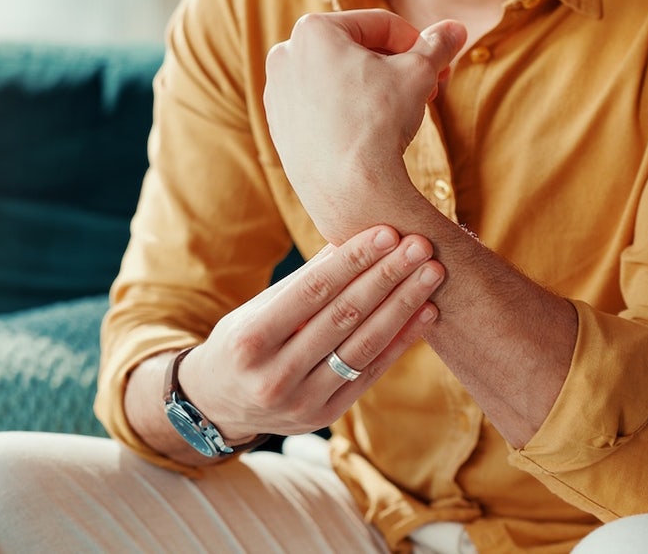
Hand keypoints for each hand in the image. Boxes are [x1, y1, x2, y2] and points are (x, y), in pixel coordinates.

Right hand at [176, 224, 445, 442]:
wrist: (216, 407)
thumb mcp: (257, 309)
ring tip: (431, 273)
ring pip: (363, 346)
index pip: (312, 292)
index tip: (387, 232)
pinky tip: (426, 312)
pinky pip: (371, 373)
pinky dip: (401, 341)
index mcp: (251, 340)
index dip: (353, 261)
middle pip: (343, 317)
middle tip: (420, 245)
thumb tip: (350, 238)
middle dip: (387, 277)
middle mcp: (275, 375)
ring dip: (403, 306)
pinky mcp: (326, 416)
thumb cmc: (240, 344)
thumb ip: (304, 282)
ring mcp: (302, 401)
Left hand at [263, 10, 465, 242]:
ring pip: (337, 79)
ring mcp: (277, 93)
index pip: (379, 25)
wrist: (348, 189)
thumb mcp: (419, 73)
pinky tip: (369, 133)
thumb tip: (455, 29)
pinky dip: (346, 112)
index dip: (417, 44)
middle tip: (426, 89)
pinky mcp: (279, 126)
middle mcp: (285, 56)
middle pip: (355, 50)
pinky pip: (320, 108)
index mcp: (313, 30)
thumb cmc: (378, 123)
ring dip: (372, 88)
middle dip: (395, 68)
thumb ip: (437, 45)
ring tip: (400, 111)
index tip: (437, 65)